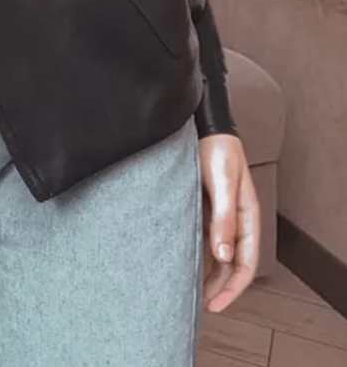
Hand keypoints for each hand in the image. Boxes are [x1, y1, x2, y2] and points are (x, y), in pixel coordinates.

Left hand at [199, 133, 259, 311]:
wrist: (203, 127)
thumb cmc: (217, 150)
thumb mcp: (223, 183)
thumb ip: (223, 217)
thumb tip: (223, 253)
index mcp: (247, 217)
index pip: (246, 262)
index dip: (233, 287)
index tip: (217, 303)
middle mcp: (234, 221)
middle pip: (231, 264)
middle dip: (219, 287)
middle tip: (201, 305)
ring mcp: (219, 216)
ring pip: (217, 255)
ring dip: (207, 274)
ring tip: (191, 292)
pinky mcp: (203, 209)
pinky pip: (203, 240)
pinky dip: (197, 255)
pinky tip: (185, 264)